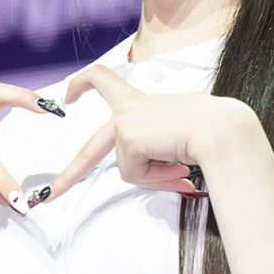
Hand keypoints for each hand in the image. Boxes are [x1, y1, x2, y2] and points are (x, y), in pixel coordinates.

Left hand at [40, 64, 216, 202]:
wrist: (220, 129)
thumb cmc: (211, 128)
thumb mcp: (179, 135)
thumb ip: (162, 150)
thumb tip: (172, 177)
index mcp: (141, 101)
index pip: (104, 80)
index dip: (82, 84)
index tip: (68, 96)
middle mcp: (129, 108)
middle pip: (92, 146)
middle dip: (71, 174)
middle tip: (52, 192)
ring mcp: (125, 122)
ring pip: (129, 169)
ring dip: (154, 175)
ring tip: (181, 166)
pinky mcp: (128, 138)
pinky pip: (135, 174)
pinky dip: (156, 177)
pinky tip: (176, 165)